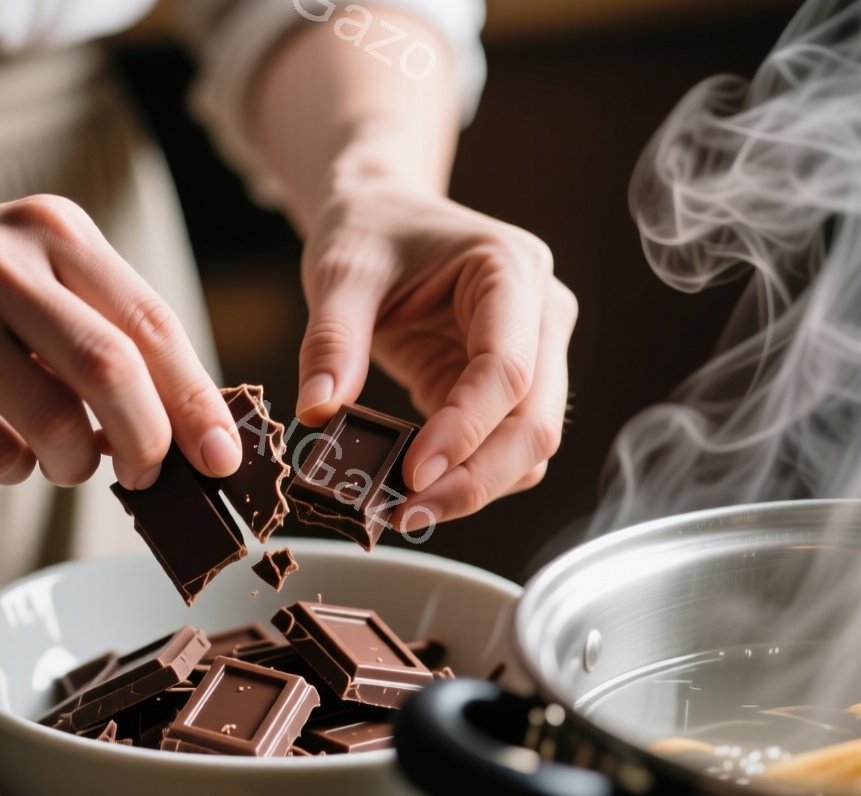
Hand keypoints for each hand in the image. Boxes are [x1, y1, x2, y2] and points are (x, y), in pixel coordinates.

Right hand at [0, 194, 240, 488]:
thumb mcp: (35, 269)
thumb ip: (106, 328)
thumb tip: (189, 426)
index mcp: (56, 232)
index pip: (152, 324)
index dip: (197, 401)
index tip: (223, 458)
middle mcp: (3, 262)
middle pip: (113, 373)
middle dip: (148, 443)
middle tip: (148, 474)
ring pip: (55, 423)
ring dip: (77, 465)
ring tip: (69, 460)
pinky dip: (17, 469)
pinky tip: (9, 451)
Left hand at [295, 184, 574, 523]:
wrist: (383, 215)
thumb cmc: (369, 231)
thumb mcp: (339, 272)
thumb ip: (332, 340)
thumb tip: (319, 413)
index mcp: (511, 270)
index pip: (508, 369)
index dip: (466, 430)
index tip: (413, 475)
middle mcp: (542, 314)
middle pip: (536, 422)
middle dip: (475, 479)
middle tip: (405, 515)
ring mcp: (537, 354)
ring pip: (530, 448)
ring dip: (473, 489)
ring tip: (402, 511)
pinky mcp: (512, 389)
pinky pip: (503, 450)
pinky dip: (465, 478)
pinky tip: (411, 491)